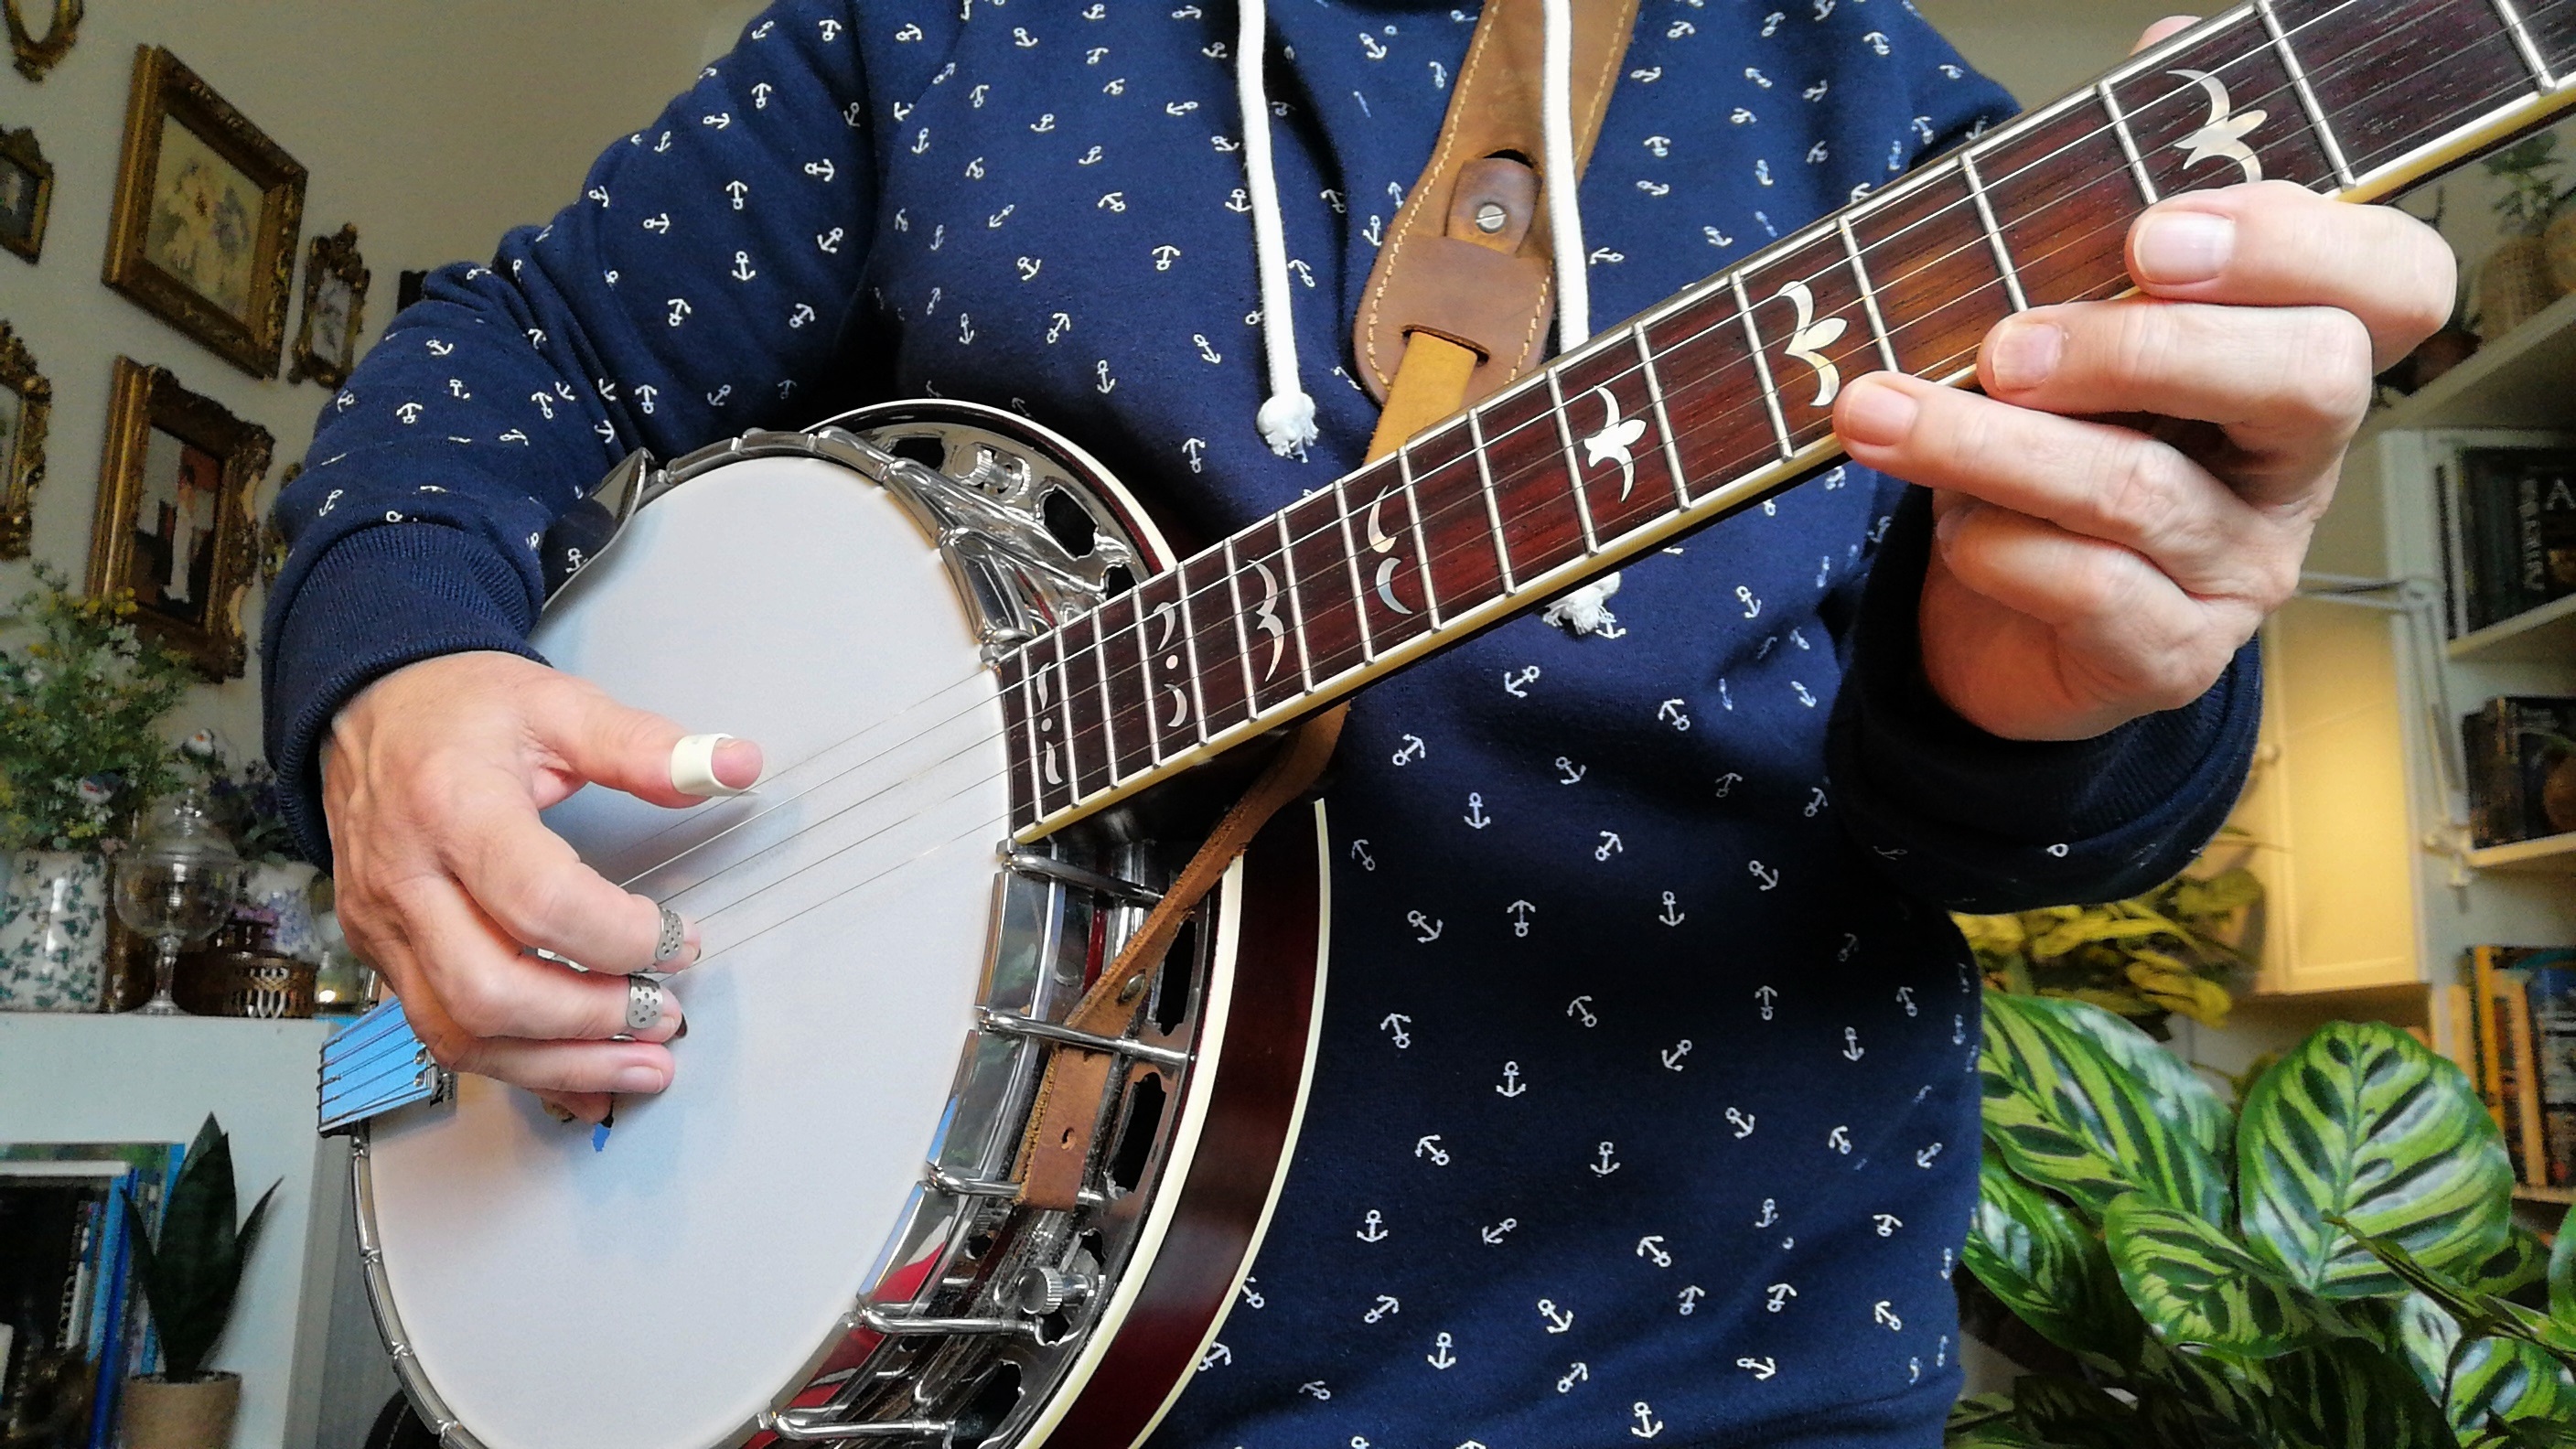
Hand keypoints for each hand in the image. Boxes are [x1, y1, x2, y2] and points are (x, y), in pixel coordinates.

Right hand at [323, 652, 761, 1122]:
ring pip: (460, 1034)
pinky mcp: (380, 957)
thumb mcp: (557, 704)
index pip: (537, 901)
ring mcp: (384, 927)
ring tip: (642, 1065)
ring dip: (560, 1063)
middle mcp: (405, 878)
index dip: (620, 937)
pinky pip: (444, 1036)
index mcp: (452, 806)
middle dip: (589, 1020)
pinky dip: (521, 1068)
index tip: (682, 940)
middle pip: (489, 990)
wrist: (363, 713)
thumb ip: (645, 746)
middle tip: (665, 1014)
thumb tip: (735, 768)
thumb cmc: (459, 710)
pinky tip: (583, 1079)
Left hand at [1831, 21, 2454, 741]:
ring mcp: (2240, 567)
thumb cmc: (2049, 442)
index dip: (2299, 246)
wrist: (1997, 622)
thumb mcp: (2074, 317)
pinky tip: (1943, 526)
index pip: (2394, 285)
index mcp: (2298, 354)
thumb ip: (2114, 197)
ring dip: (1993, 445)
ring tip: (1881, 411)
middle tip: (2009, 343)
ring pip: (2145, 490)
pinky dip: (1995, 545)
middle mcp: (2294, 462)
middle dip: (2145, 346)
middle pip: (2309, 378)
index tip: (2151, 234)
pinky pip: (2086, 589)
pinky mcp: (2168, 656)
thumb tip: (2158, 54)